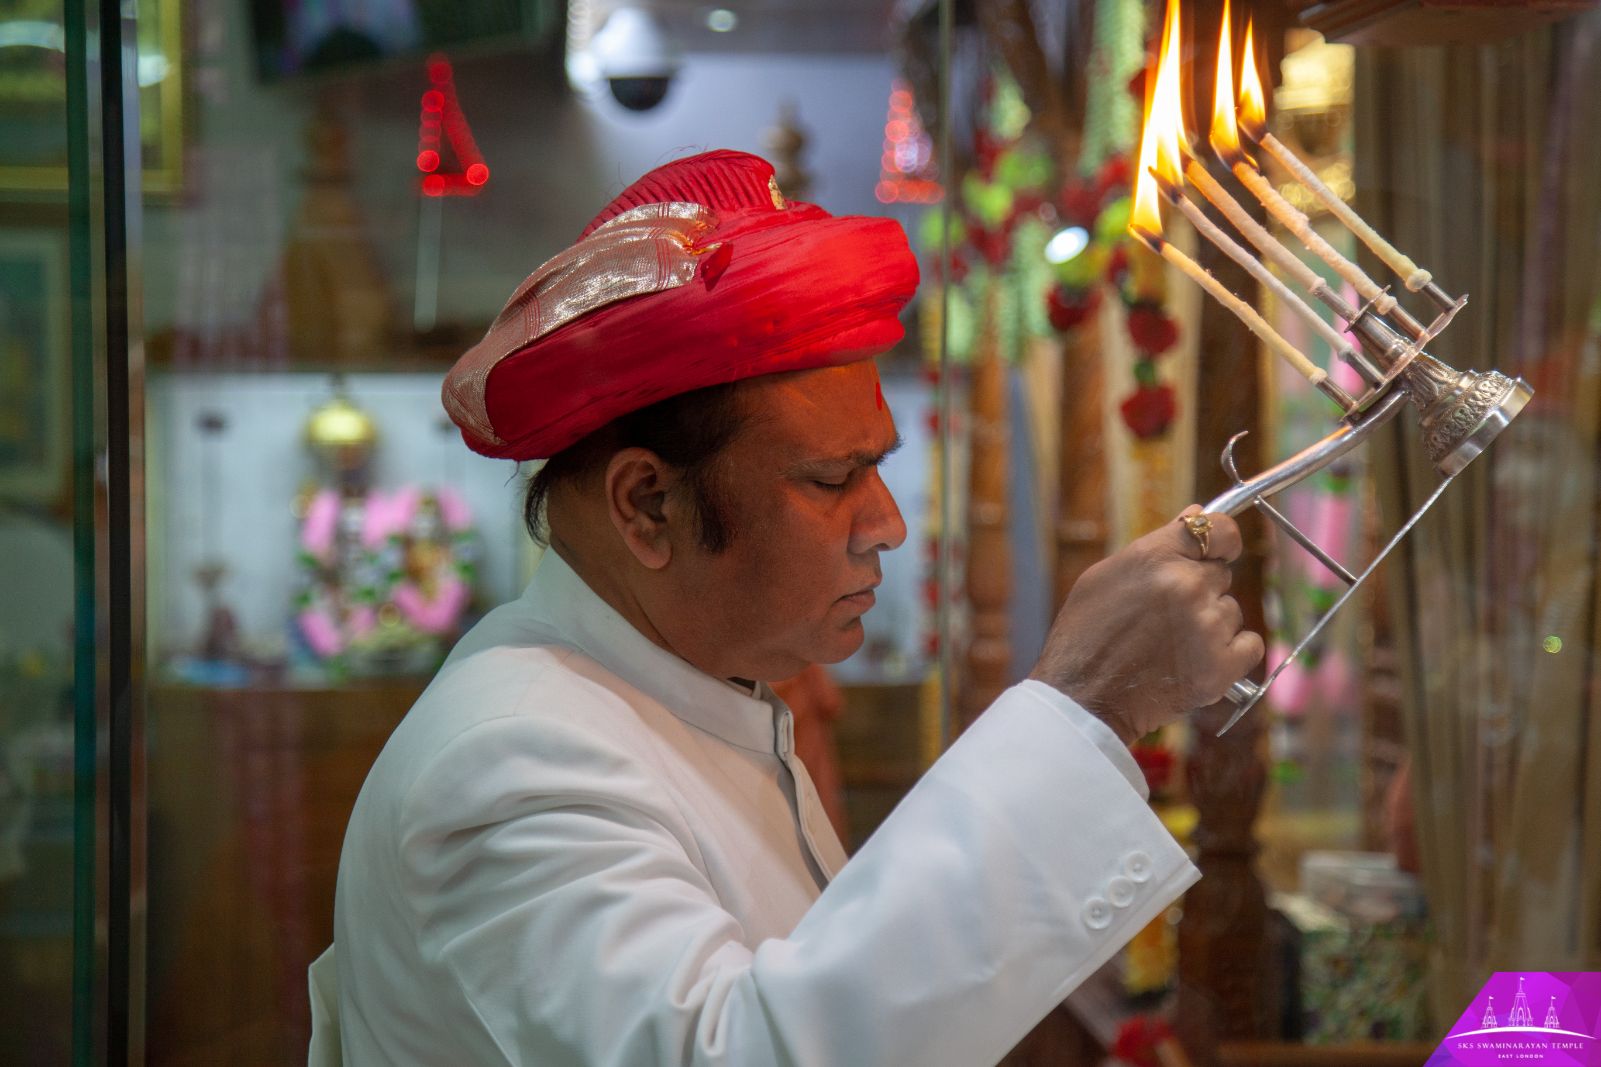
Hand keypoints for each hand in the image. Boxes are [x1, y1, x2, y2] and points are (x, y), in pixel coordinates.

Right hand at [1029, 505, 1264, 743]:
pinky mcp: (1222, 667)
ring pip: (1230, 612)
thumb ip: (1156, 546)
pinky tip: (1197, 660)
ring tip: (1171, 645)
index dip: (1223, 539)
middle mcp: (1187, 586)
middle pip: (1220, 575)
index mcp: (1157, 558)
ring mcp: (1208, 627)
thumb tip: (1194, 514)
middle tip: (1165, 617)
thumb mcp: (1104, 576)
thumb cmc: (1085, 635)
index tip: (1220, 550)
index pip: (1218, 528)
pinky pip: (1250, 646)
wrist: (1082, 699)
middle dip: (1199, 590)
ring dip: (1210, 625)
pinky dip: (1230, 654)